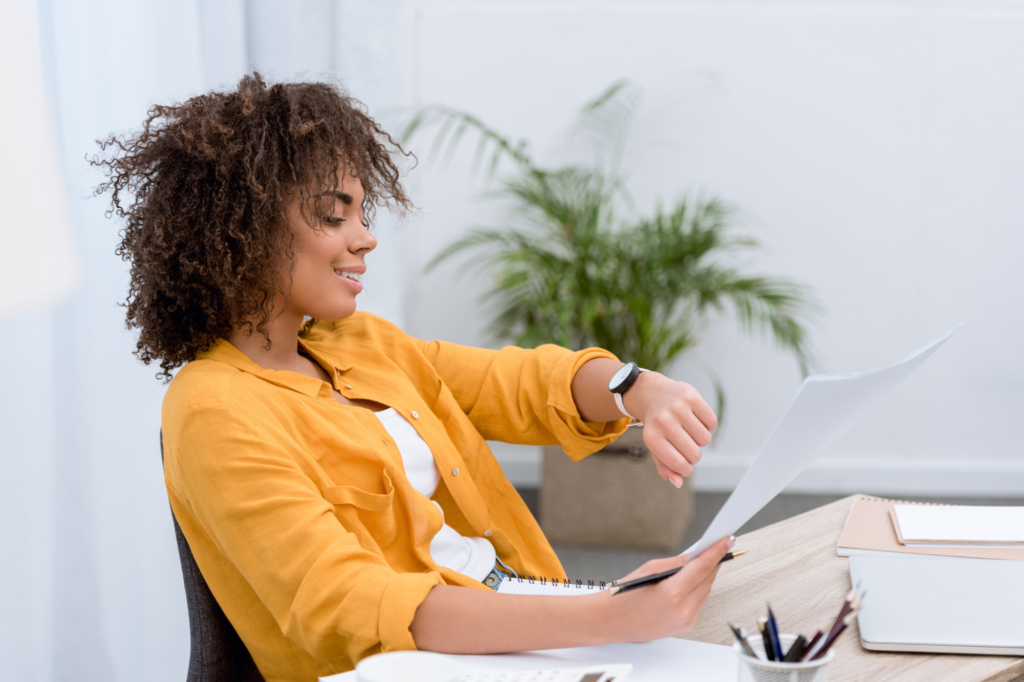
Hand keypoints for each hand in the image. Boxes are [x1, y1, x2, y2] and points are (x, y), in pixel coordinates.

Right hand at [608, 536, 732, 640]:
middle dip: (712, 562)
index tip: (727, 540)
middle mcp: (683, 610)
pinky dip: (698, 591)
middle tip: (717, 546)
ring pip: (705, 592)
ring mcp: (685, 621)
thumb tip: (695, 556)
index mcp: (673, 594)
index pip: (703, 567)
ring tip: (705, 562)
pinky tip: (694, 581)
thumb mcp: (650, 570)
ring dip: (706, 576)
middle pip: (707, 580)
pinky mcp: (684, 627)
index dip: (717, 551)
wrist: (610, 621)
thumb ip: (677, 563)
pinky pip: (698, 604)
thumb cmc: (624, 596)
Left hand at [622, 372, 716, 486]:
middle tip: (685, 445)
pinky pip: (711, 422)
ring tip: (688, 430)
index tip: (685, 465)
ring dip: (700, 439)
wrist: (652, 394)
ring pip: (705, 439)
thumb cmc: (656, 425)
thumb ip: (665, 467)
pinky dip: (707, 425)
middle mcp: (663, 421)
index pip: (679, 464)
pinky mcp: (691, 396)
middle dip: (693, 455)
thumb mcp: (655, 446)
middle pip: (694, 454)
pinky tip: (695, 419)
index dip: (686, 469)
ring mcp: (678, 407)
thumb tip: (678, 483)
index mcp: (651, 437)